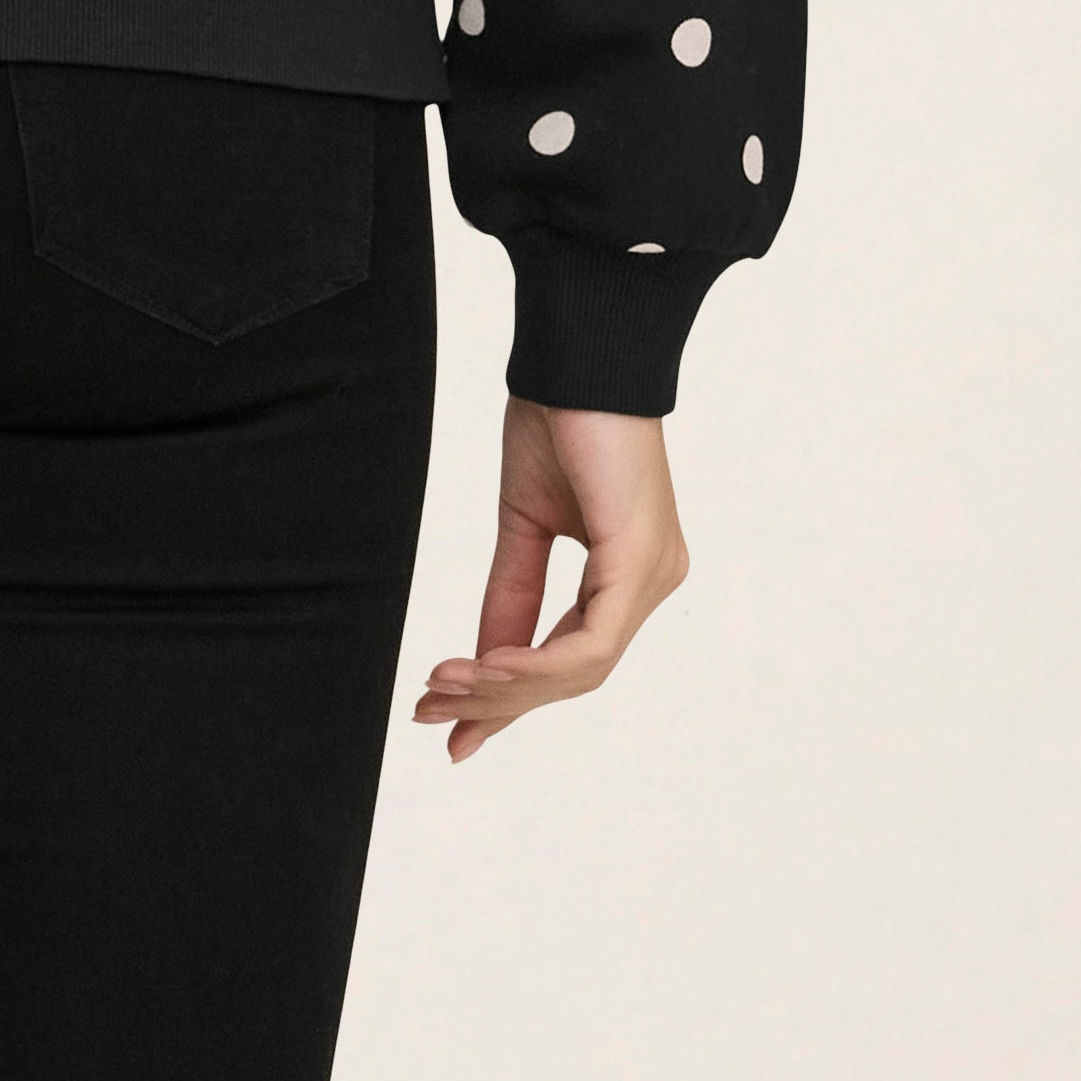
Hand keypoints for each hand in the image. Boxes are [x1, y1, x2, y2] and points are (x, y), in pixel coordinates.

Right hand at [413, 397, 688, 763]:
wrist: (577, 357)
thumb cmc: (558, 420)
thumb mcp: (522, 524)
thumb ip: (510, 595)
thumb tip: (480, 659)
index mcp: (627, 573)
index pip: (571, 659)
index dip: (511, 698)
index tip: (450, 723)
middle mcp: (650, 581)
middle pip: (573, 677)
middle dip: (496, 703)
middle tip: (428, 713)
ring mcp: (651, 575)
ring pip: (579, 671)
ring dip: (503, 687)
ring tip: (441, 687)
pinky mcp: (639, 563)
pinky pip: (589, 644)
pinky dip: (533, 664)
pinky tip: (484, 667)